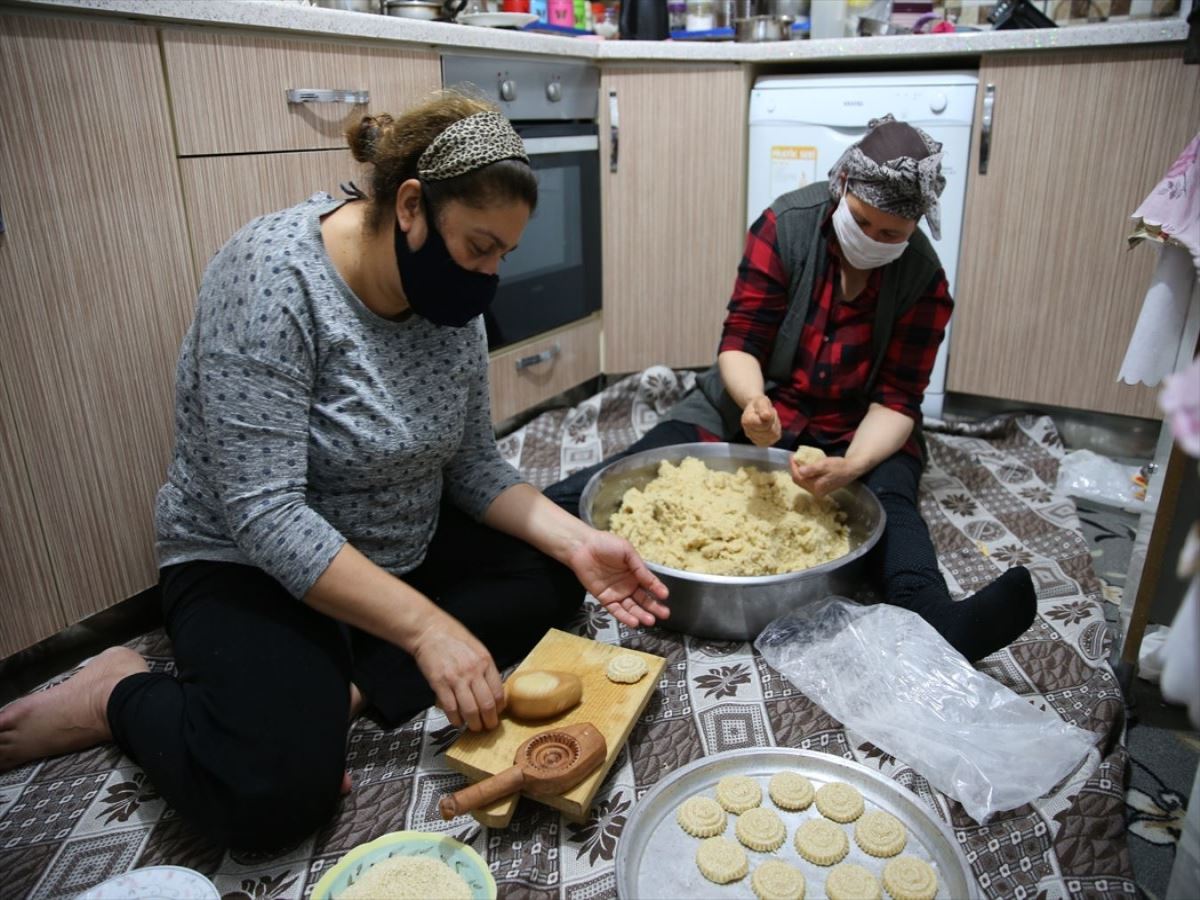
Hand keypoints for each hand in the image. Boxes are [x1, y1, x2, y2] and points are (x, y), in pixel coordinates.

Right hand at [409, 612, 504, 731]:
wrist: (430, 630)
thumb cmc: (453, 638)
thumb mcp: (478, 649)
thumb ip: (485, 668)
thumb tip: (493, 690)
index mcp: (485, 662)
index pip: (498, 692)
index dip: (499, 708)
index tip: (497, 714)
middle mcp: (473, 671)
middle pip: (486, 705)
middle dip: (489, 721)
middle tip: (488, 727)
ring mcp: (456, 678)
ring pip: (470, 710)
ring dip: (474, 724)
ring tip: (474, 727)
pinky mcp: (439, 683)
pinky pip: (451, 708)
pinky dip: (455, 719)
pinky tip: (457, 722)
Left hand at [565, 530, 669, 627]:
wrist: (582, 547)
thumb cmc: (606, 544)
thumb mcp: (627, 552)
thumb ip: (640, 568)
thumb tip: (654, 582)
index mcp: (635, 572)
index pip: (649, 584)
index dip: (657, 589)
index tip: (665, 596)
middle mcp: (628, 584)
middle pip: (643, 599)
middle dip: (654, 607)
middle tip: (665, 614)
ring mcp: (617, 593)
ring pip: (631, 607)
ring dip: (641, 615)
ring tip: (651, 620)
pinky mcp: (605, 599)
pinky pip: (616, 610)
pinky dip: (625, 617)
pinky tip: (634, 622)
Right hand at [741, 395, 781, 446]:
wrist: (756, 409)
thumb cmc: (759, 404)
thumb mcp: (762, 401)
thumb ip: (764, 408)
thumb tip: (766, 416)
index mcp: (747, 421)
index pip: (764, 425)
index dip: (770, 417)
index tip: (767, 412)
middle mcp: (748, 432)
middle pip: (770, 432)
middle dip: (773, 423)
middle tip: (770, 416)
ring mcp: (754, 439)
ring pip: (773, 437)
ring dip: (775, 427)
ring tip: (770, 421)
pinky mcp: (761, 443)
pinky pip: (773, 440)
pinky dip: (775, 433)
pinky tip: (771, 427)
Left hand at [789, 455, 861, 497]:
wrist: (852, 469)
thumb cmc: (839, 466)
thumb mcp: (825, 465)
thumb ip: (812, 469)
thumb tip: (799, 471)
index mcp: (816, 487)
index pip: (798, 478)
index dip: (793, 466)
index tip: (792, 456)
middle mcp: (816, 492)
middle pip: (799, 481)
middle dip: (795, 469)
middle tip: (794, 458)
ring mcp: (819, 491)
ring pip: (803, 481)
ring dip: (799, 472)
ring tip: (799, 461)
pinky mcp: (821, 488)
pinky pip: (808, 481)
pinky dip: (805, 474)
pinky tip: (807, 466)